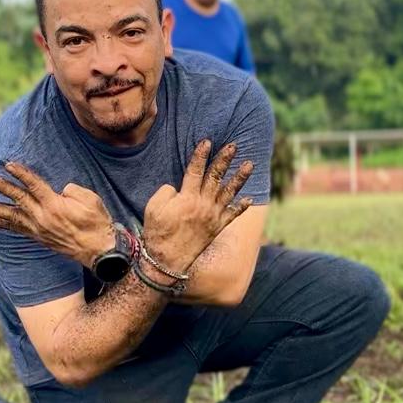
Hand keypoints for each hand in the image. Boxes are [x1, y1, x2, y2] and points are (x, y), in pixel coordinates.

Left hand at [0, 162, 114, 266]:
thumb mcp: (90, 199)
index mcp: (55, 205)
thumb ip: (73, 190)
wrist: (99, 250)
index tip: (8, 165)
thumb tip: (61, 191)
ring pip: (14, 217)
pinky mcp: (41, 238)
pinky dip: (8, 226)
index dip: (21, 173)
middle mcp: (43, 217)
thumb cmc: (97, 222)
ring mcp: (40, 229)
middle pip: (19, 199)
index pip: (33, 185)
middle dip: (3, 188)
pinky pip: (20, 230)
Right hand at [142, 140, 253, 271]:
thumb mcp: (153, 207)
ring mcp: (213, 217)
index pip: (196, 171)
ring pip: (228, 193)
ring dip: (239, 178)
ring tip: (249, 164)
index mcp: (187, 198)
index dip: (201, 155)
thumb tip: (176, 188)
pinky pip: (232, 216)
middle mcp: (203, 205)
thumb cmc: (157, 233)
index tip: (207, 142)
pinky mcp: (217, 228)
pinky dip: (240, 207)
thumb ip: (165, 192)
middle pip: (215, 177)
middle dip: (224, 159)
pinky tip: (248, 198)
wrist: (167, 261)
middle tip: (233, 146)